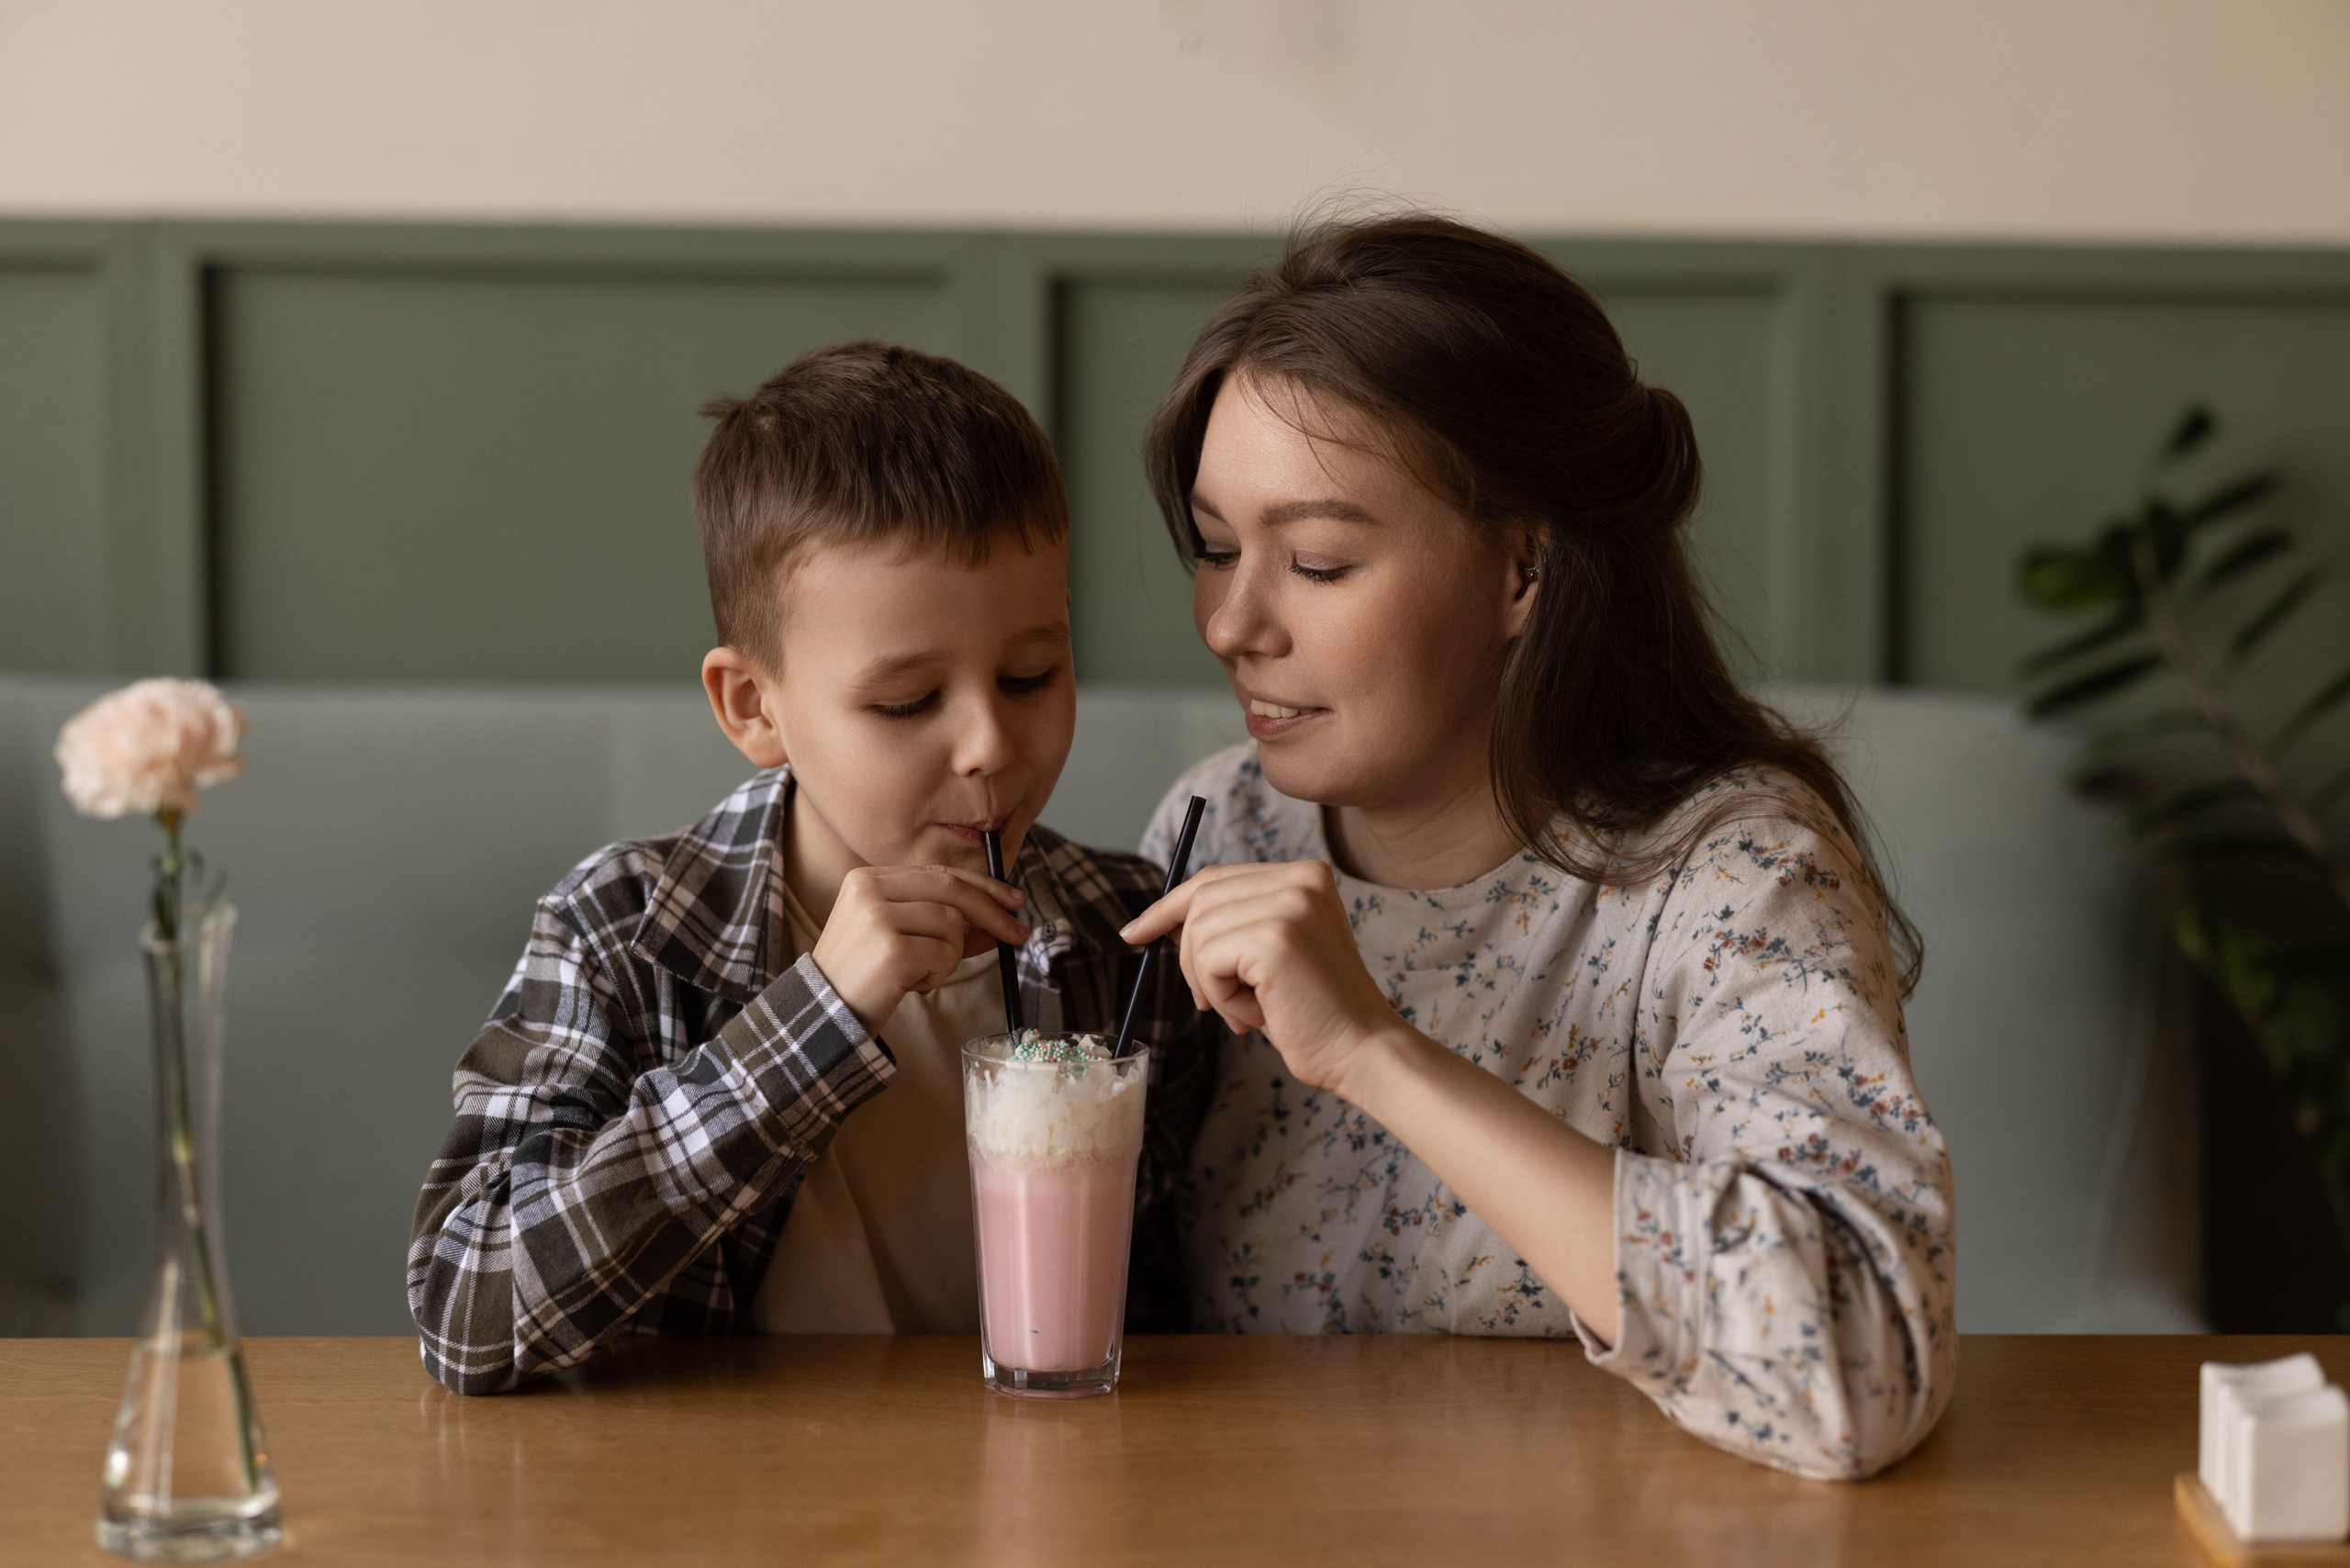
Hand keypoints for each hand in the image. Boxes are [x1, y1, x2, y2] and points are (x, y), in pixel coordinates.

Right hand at [812, 865, 1026, 1036]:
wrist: (824, 1015)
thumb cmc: (866, 976)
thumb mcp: (902, 939)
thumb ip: (945, 924)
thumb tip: (1000, 920)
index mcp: (868, 878)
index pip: (939, 872)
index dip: (982, 886)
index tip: (1013, 900)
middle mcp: (869, 889)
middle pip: (952, 889)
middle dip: (992, 912)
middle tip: (1017, 935)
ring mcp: (878, 917)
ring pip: (952, 925)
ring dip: (949, 956)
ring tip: (920, 973)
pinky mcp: (891, 949)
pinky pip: (945, 955)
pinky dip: (938, 974)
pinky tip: (911, 985)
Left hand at [1119, 860, 1399, 1095]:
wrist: (1361, 1051)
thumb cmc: (1313, 1014)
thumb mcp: (1266, 958)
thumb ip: (1226, 928)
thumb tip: (1161, 920)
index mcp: (1305, 875)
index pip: (1215, 878)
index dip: (1169, 906)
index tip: (1134, 931)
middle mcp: (1300, 878)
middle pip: (1200, 901)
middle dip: (1188, 957)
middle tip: (1211, 1002)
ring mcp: (1289, 904)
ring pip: (1197, 933)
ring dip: (1210, 984)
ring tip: (1249, 1010)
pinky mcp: (1275, 937)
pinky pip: (1207, 961)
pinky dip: (1220, 997)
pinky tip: (1257, 1015)